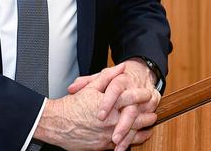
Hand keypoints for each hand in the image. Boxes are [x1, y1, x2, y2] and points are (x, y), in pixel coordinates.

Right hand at [33, 64, 151, 149]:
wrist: (57, 124)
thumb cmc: (71, 106)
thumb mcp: (89, 87)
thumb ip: (107, 77)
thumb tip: (120, 68)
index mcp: (109, 104)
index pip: (132, 98)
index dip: (142, 95)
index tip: (148, 93)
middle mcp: (111, 121)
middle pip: (136, 118)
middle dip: (147, 116)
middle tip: (153, 112)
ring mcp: (108, 135)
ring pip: (132, 135)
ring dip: (142, 131)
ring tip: (148, 127)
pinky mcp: (103, 146)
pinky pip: (121, 145)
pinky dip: (130, 141)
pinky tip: (133, 138)